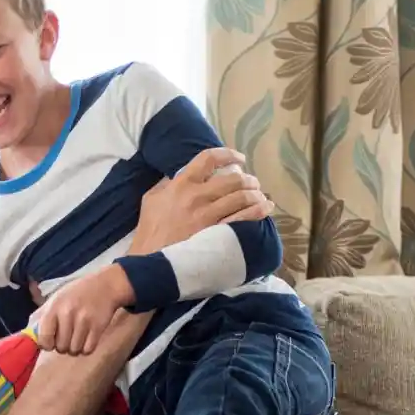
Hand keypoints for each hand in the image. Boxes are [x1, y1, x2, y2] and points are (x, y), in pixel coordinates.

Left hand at [34, 265, 133, 354]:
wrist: (105, 285)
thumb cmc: (77, 293)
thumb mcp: (56, 298)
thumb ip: (41, 316)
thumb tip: (29, 334)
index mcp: (54, 307)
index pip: (43, 338)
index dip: (47, 344)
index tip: (51, 341)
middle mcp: (67, 314)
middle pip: (60, 347)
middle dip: (63, 346)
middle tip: (67, 336)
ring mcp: (84, 321)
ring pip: (74, 350)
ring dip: (75, 347)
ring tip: (77, 337)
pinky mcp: (98, 327)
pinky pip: (88, 349)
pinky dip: (86, 348)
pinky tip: (87, 339)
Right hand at [131, 147, 272, 254]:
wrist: (149, 260)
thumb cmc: (149, 231)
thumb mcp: (151, 200)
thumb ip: (167, 185)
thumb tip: (180, 175)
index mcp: (180, 185)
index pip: (208, 158)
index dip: (228, 154)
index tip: (238, 159)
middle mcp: (196, 197)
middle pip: (233, 178)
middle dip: (248, 178)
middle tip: (251, 183)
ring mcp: (207, 216)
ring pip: (242, 196)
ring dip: (255, 194)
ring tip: (258, 196)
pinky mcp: (216, 234)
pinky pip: (244, 218)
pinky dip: (258, 210)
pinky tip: (265, 208)